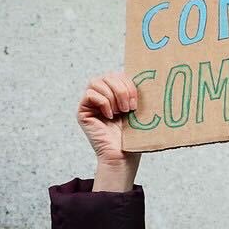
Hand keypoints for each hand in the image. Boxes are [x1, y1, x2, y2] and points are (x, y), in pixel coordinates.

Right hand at [77, 72, 140, 191]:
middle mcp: (101, 95)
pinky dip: (103, 103)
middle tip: (129, 108)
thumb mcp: (137, 108)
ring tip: (120, 112)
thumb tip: (146, 72)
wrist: (123, 155)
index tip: (136, 102)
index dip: (128, 83)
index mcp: (115, 93)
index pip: (118, 74)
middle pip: (107, 76)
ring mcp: (91, 103)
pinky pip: (90, 94)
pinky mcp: (82, 111)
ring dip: (112, 97)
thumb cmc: (132, 135)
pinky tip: (109, 116)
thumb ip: (135, 91)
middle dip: (121, 89)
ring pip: (97, 82)